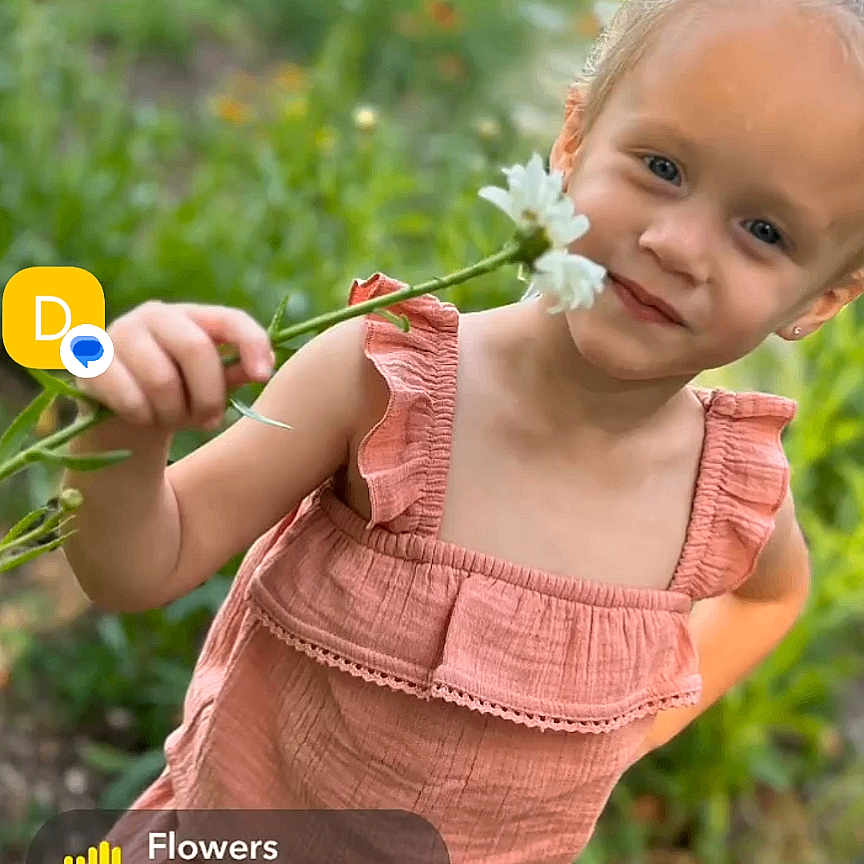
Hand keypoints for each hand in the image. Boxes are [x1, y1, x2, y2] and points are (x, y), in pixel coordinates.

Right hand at [75, 300, 274, 430]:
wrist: (123, 417)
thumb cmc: (179, 397)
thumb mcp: (212, 386)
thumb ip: (236, 372)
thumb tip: (263, 367)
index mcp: (192, 317)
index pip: (230, 319)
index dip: (251, 343)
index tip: (263, 377)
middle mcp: (155, 315)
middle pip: (195, 348)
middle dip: (208, 395)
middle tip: (210, 421)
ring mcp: (119, 333)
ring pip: (162, 379)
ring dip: (174, 412)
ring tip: (173, 420)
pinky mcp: (90, 360)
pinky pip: (129, 396)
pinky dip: (143, 416)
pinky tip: (143, 419)